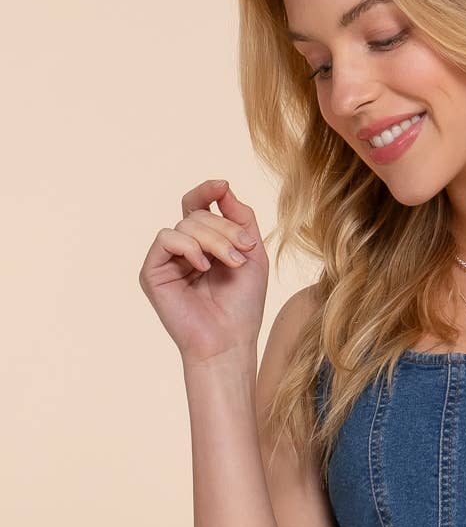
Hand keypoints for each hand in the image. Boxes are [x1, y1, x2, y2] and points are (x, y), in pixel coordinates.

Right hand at [138, 177, 267, 366]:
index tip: (222, 185)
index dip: (207, 191)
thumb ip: (241, 218)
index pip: (198, 206)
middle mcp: (182, 250)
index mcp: (203, 244)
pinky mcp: (152, 272)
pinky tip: (203, 268)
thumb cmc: (243, 305)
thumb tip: (223, 186)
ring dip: (214, 240)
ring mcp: (166, 260)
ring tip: (231, 264)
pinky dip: (189, 248)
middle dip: (225, 228)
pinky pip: (166, 239)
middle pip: (196, 214)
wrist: (230, 341)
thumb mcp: (252, 254)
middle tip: (244, 251)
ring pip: (185, 225)